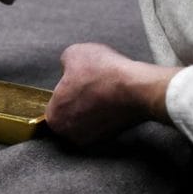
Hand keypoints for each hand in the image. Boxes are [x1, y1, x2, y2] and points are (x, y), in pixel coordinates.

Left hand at [46, 43, 181, 144]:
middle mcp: (69, 134)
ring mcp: (92, 140)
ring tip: (105, 91)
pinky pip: (106, 124)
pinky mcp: (113, 140)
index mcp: (54, 118)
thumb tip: (69, 66)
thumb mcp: (74, 54)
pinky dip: (110, 114)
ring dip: (95, 107)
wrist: (138, 89)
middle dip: (80, 100)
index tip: (79, 80)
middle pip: (72, 113)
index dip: (68, 89)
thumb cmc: (103, 72)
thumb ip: (64, 62)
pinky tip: (115, 100)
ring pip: (89, 119)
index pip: (56, 103)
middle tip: (93, 85)